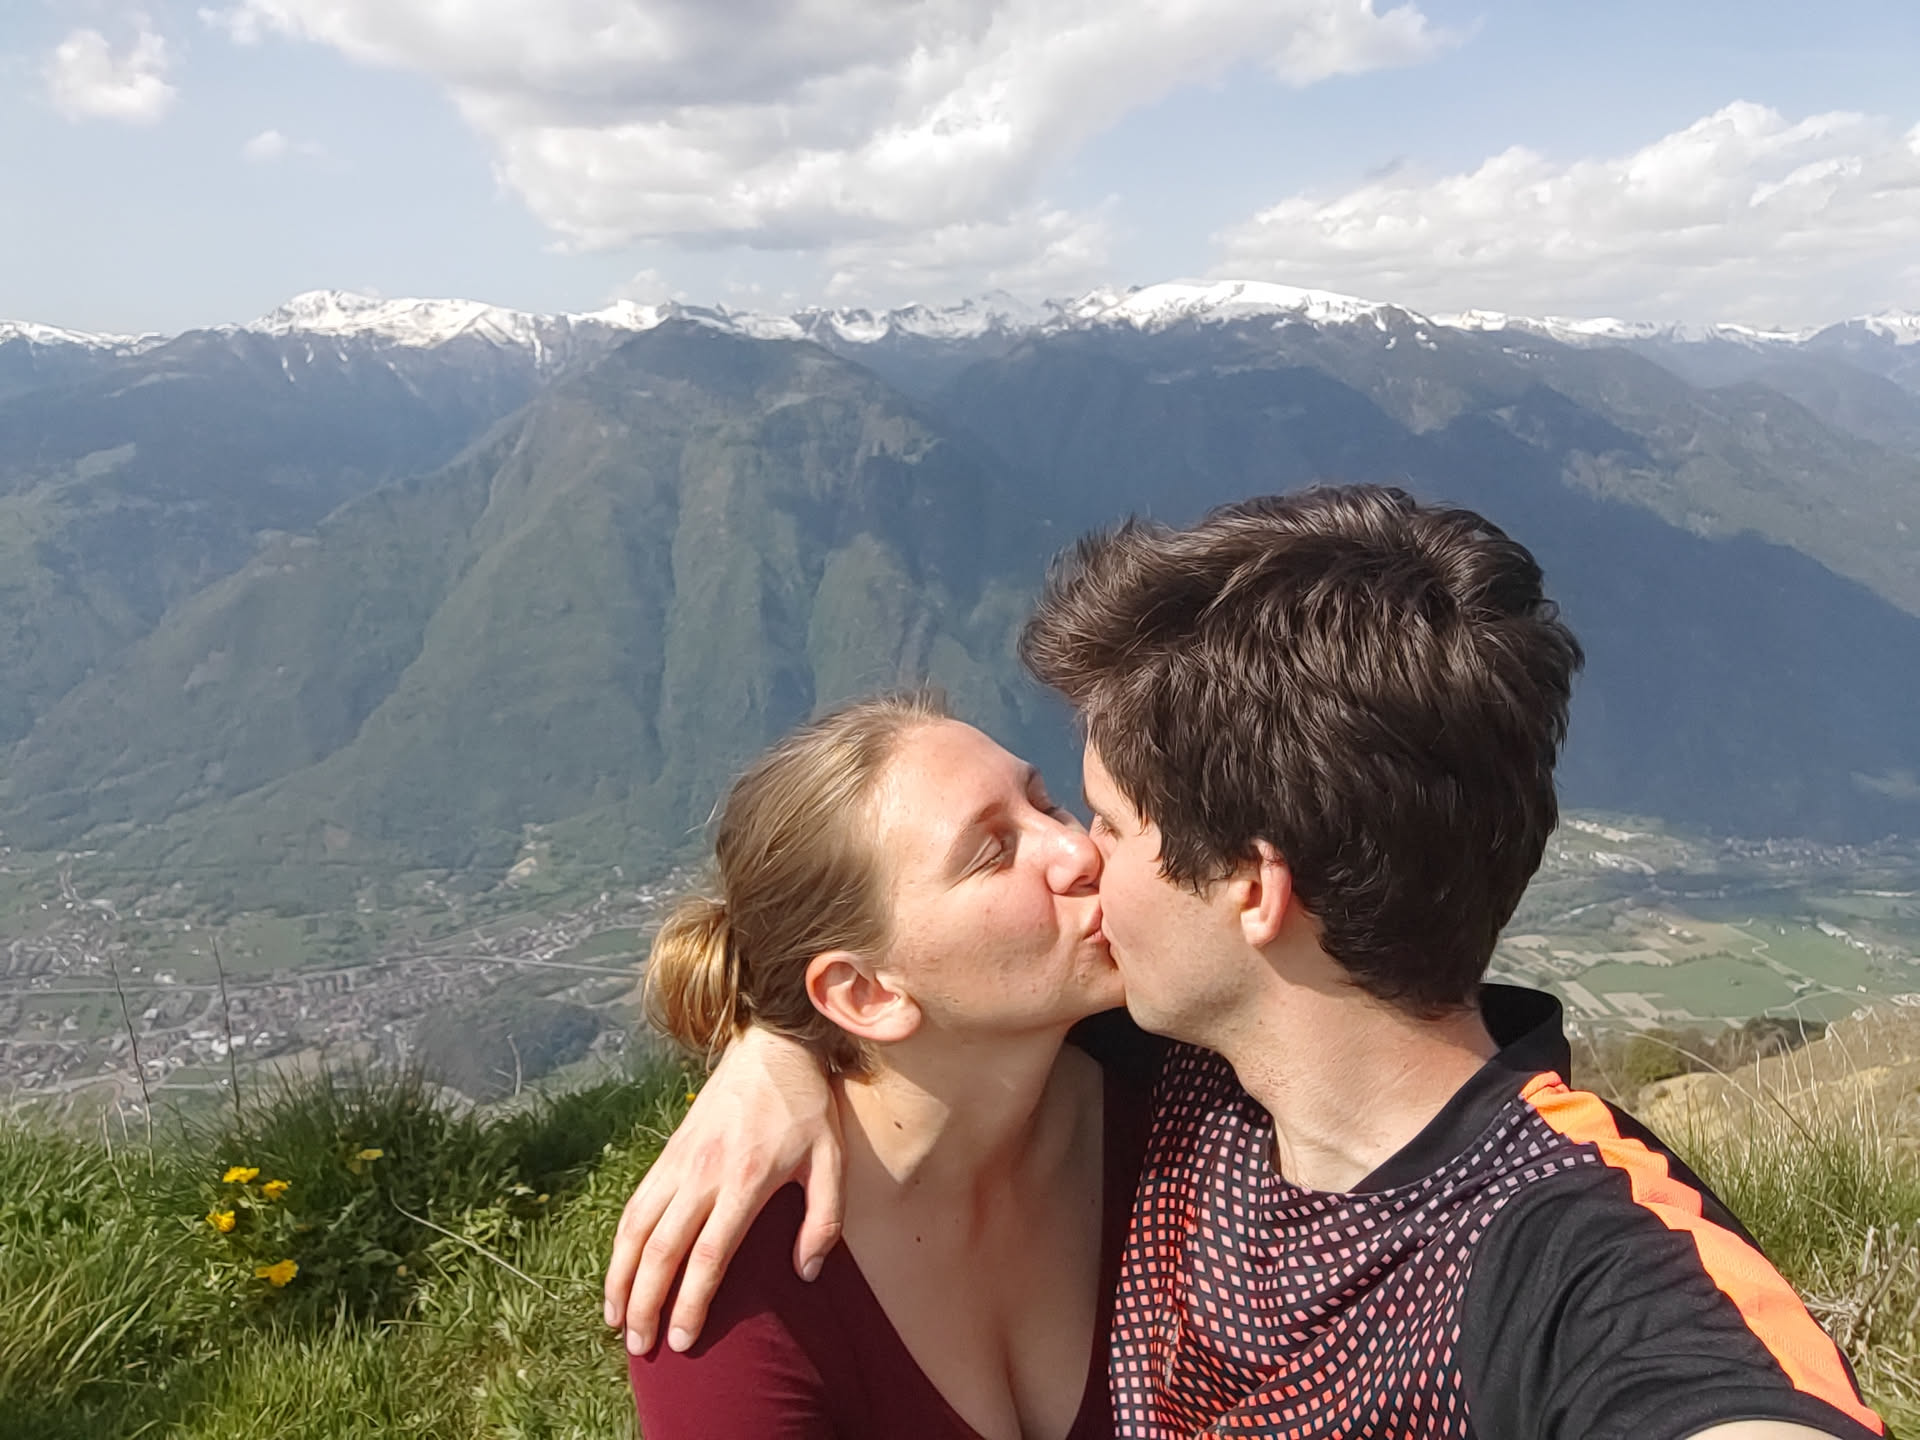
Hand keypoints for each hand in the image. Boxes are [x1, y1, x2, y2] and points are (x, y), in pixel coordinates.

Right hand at [604, 1026, 844, 1354]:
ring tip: (615, 1321)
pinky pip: (635, 1204)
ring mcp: (679, 1161)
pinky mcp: (668, 1152)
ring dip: (620, 1278)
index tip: (681, 1341)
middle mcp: (702, 1174)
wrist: (772, 1046)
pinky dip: (619, 1244)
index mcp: (745, 1181)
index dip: (691, 1303)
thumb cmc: (807, 1108)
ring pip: (635, 1228)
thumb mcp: (832, 1160)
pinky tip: (618, 1272)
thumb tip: (806, 1274)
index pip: (709, 1256)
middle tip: (639, 1347)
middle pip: (661, 1250)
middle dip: (645, 1304)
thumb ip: (824, 1220)